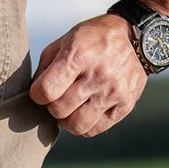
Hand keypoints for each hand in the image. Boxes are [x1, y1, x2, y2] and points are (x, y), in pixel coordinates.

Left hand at [30, 15, 146, 137]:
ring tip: (70, 109)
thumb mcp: (66, 40)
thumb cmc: (92, 40)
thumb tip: (34, 95)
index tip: (40, 91)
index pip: (47, 90)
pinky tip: (85, 111)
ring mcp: (114, 92)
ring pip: (77, 126)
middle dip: (52, 107)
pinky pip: (95, 130)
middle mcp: (99, 74)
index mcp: (79, 54)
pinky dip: (85, 125)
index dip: (37, 95)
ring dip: (67, 121)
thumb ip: (46, 66)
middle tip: (57, 98)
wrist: (134, 37)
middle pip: (60, 110)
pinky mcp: (125, 105)